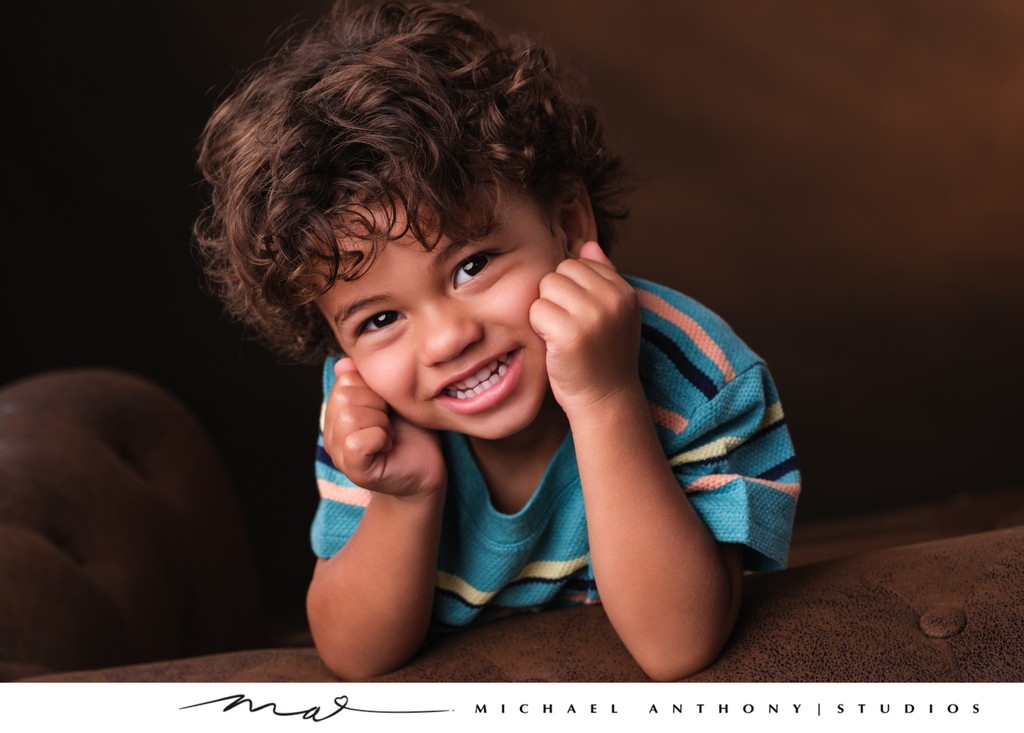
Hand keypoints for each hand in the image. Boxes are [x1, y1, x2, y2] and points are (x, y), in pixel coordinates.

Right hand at [322, 358, 446, 498]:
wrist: (427, 467)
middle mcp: (332, 433)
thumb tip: (343, 362)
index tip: (388, 407)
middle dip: (378, 405)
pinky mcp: (353, 470)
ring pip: (350, 416)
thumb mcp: (389, 398)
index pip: (345, 378)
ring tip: (389, 435)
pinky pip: (357, 442)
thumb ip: (366, 381)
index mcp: (337, 412)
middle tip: (390, 423)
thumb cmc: (410, 432)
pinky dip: (380, 439)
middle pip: (345, 395)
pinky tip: (388, 447)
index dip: (374, 388)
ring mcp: (339, 453)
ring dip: (381, 423)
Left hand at [529, 241, 641, 413]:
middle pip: (559, 271)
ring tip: (562, 335)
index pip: (580, 262)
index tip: (582, 317)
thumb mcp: (613, 314)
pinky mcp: (570, 332)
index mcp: (624, 291)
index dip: (572, 290)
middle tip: (569, 327)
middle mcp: (613, 299)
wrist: (606, 400)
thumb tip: (587, 244)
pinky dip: (538, 328)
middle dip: (556, 297)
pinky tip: (555, 346)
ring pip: (546, 287)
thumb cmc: (603, 357)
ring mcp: (593, 315)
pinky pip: (536, 310)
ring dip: (546, 311)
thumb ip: (603, 276)